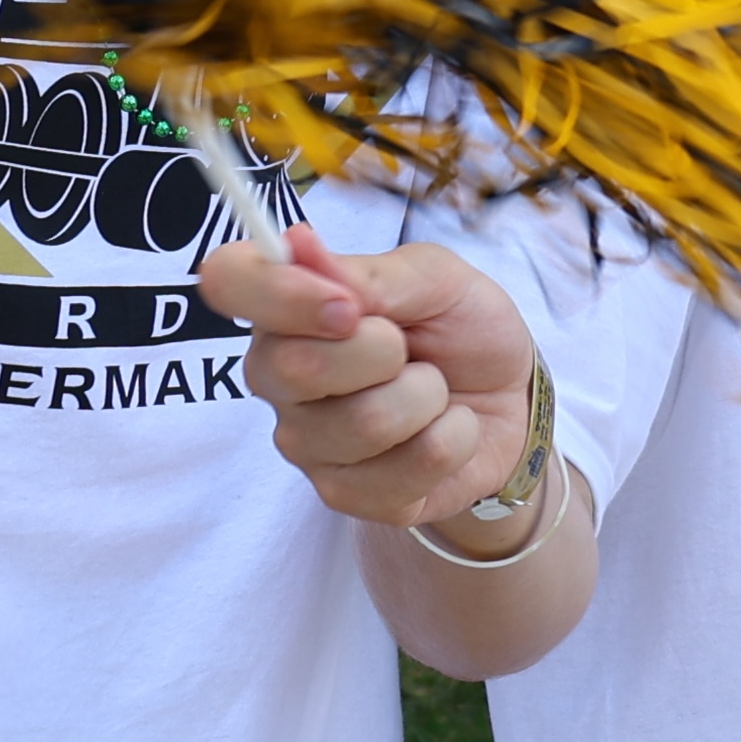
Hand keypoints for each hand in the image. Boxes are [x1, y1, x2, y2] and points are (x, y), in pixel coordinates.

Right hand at [205, 227, 543, 539]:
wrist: (510, 396)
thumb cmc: (461, 328)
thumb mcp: (435, 278)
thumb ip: (369, 273)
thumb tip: (296, 244)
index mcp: (286, 308)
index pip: (230, 283)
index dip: (281, 294)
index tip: (346, 305)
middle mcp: (278, 377)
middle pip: (296, 366)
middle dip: (384, 349)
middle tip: (410, 348)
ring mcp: (306, 444)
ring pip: (365, 423)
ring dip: (428, 397)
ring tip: (433, 389)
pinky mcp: (345, 496)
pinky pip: (405, 471)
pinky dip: (451, 440)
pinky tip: (444, 430)